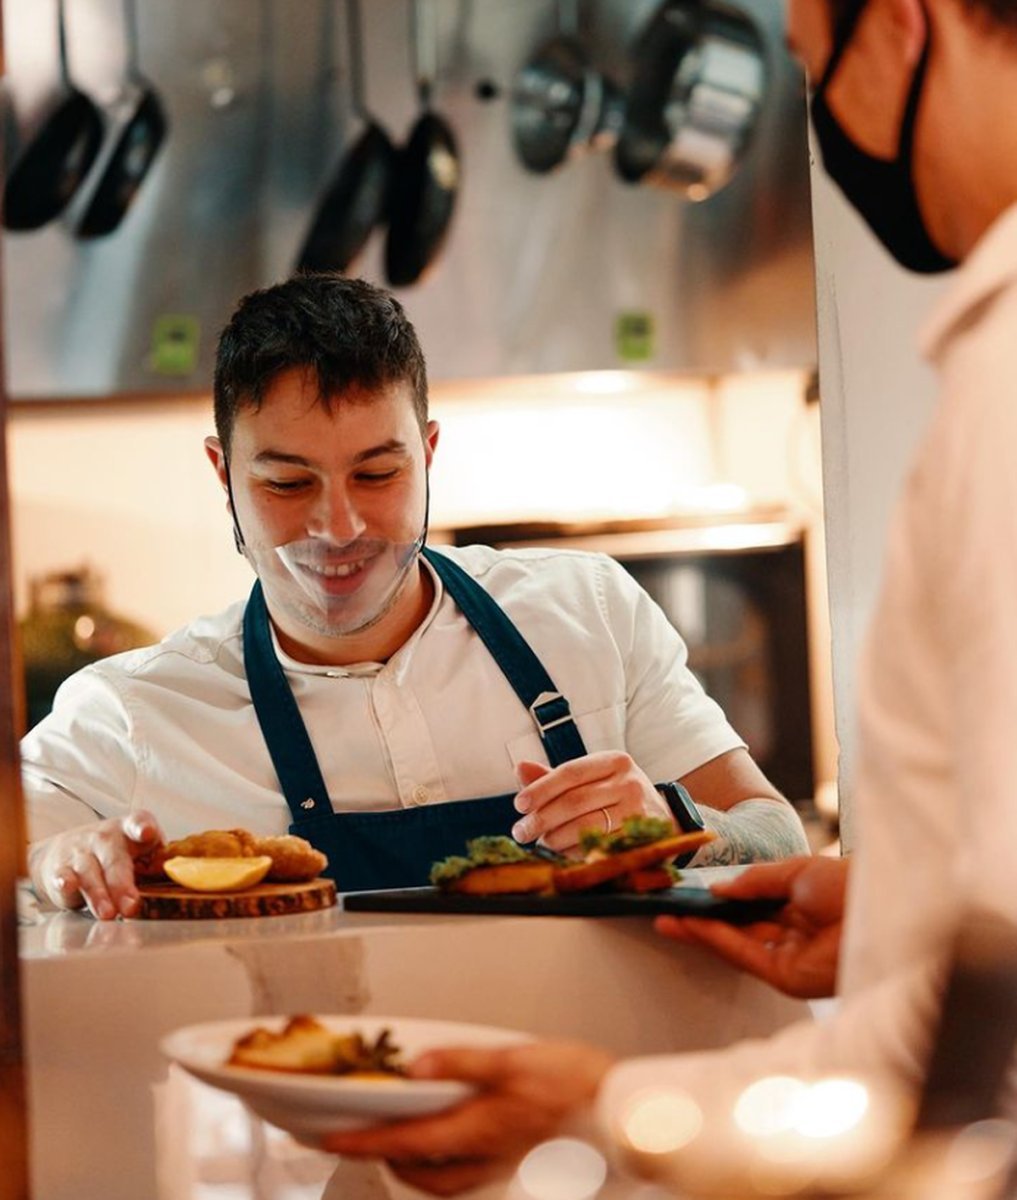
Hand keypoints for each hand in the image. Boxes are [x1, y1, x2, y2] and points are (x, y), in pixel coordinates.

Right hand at [28, 810, 164, 919]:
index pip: (138, 823)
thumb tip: (185, 882)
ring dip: (99, 894)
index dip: (143, 827)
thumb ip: (157, 866)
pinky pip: (63, 875)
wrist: (67, 851)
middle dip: (123, 885)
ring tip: (108, 914)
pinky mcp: (61, 868)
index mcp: (131, 829)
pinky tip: (67, 887)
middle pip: (116, 860)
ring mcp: (82, 851)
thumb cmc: (117, 855)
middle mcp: (106, 837)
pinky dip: (64, 882)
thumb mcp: (138, 852)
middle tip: (132, 906)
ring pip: (91, 872)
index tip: (146, 833)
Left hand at [322, 1040, 614, 1195]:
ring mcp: (504, 1164)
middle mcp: (486, 1155)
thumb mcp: (515, 1058)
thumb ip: (462, 1061)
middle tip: (363, 1142)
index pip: (405, 1141)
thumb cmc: (577, 1084)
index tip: (331, 1138)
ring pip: (446, 1181)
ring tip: (404, 1146)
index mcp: (478, 1128)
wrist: (621, 1112)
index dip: (363, 1141)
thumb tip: (418, 1066)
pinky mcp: (521, 1163)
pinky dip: (451, 1166)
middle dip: (386, 1160)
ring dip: (417, 1168)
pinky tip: (456, 1146)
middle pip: (420, 1172)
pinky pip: (472, 1175)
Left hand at [511, 753, 673, 852]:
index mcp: (615, 761)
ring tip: (541, 842)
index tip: (519, 804)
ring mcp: (638, 812)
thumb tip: (520, 768)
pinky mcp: (641, 840)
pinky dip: (575, 853)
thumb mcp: (594, 780)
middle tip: (521, 831)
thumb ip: (556, 778)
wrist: (666, 819)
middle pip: (575, 801)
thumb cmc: (617, 797)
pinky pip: (598, 848)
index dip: (541, 789)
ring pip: (585, 827)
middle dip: (541, 818)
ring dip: (555, 839)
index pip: (570, 772)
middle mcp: (630, 782)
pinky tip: (563, 853)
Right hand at [654, 855, 848, 998]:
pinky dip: (716, 939)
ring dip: (699, 932)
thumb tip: (716, 889)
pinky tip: (693, 925)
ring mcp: (788, 960)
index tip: (690, 894)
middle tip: (667, 910)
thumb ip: (754, 882)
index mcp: (800, 911)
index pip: (751, 910)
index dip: (720, 902)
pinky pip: (743, 955)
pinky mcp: (786, 978)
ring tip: (667, 918)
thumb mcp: (794, 872)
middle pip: (737, 930)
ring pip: (734, 945)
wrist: (880, 908)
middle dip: (701, 920)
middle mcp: (792, 938)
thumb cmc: (848, 885)